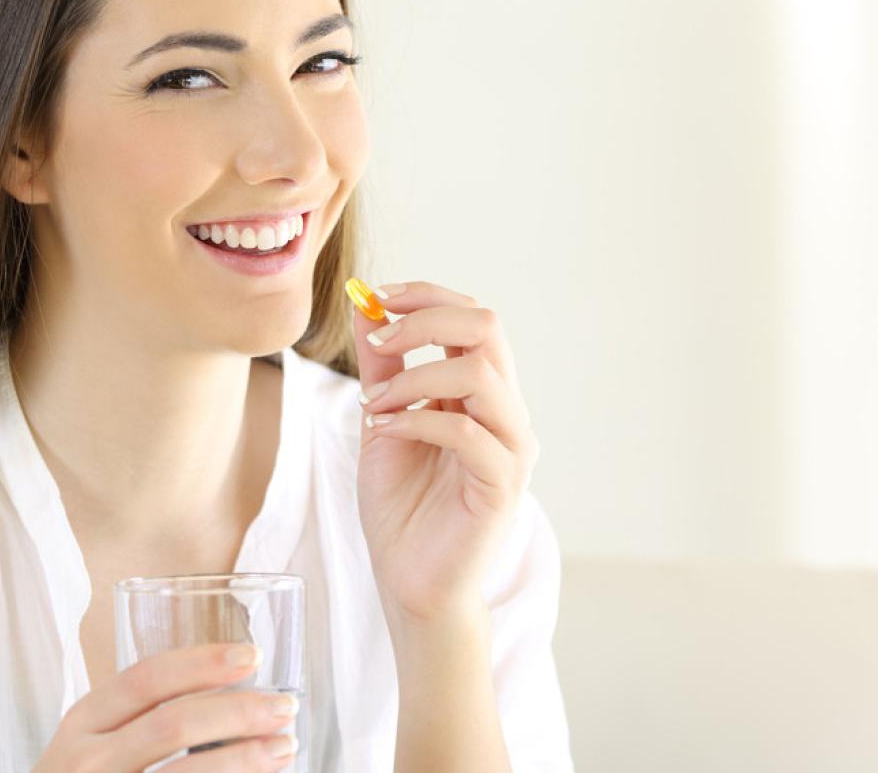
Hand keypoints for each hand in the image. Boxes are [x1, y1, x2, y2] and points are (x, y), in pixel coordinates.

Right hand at [31, 642, 298, 771]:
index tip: (252, 656)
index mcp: (81, 724)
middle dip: (238, 711)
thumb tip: (228, 692)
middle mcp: (87, 761)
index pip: (144, 679)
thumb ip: (135, 720)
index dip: (201, 663)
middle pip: (173, 724)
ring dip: (245, 758)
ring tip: (285, 747)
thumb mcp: (89, 746)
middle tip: (284, 707)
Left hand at [348, 279, 540, 624]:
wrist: (409, 581)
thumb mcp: (382, 421)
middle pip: (487, 328)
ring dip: (414, 376)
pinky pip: (467, 433)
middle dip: (426, 319)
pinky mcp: (503, 485)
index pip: (473, 317)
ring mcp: (510, 447)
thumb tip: (366, 306)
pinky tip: (383, 432)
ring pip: (480, 374)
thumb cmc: (402, 507)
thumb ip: (383, 368)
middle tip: (378, 340)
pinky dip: (416, 420)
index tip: (378, 296)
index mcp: (481, 392)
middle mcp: (505, 412)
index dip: (428, 296)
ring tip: (372, 405)